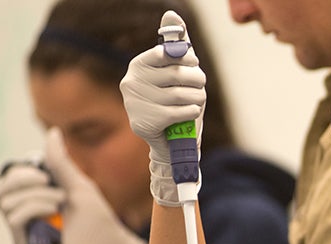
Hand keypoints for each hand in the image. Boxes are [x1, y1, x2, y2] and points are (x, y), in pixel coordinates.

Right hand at [0, 129, 145, 243]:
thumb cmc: (97, 221)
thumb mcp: (78, 186)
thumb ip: (60, 163)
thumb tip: (53, 133)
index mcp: (35, 201)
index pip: (9, 182)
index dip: (20, 173)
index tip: (44, 174)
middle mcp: (26, 217)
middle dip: (22, 181)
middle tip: (48, 182)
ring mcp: (25, 233)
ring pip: (7, 204)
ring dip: (37, 197)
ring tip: (61, 202)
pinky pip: (14, 220)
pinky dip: (34, 209)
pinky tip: (55, 213)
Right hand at [120, 10, 205, 205]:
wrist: (170, 143)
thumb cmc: (177, 103)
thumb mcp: (178, 73)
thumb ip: (176, 45)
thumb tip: (172, 13)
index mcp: (137, 65)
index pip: (167, 54)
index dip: (186, 59)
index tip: (193, 64)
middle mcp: (131, 83)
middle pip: (176, 74)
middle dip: (196, 80)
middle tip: (200, 87)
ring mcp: (135, 104)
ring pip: (180, 94)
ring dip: (197, 98)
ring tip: (195, 102)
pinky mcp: (143, 123)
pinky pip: (178, 111)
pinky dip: (191, 111)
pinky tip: (190, 113)